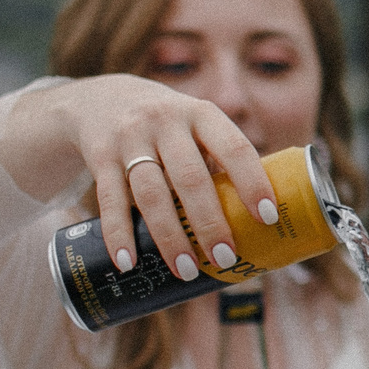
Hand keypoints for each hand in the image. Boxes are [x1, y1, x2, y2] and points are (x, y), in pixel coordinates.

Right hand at [31, 76, 278, 281]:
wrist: (101, 98)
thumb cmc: (168, 127)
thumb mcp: (195, 128)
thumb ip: (217, 164)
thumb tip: (252, 225)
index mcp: (202, 114)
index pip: (234, 147)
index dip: (252, 182)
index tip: (267, 218)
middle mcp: (166, 122)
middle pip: (190, 178)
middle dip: (209, 222)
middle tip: (225, 258)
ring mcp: (130, 139)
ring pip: (151, 194)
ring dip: (170, 237)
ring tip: (186, 270)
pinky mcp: (100, 157)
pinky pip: (109, 200)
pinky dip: (118, 234)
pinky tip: (128, 262)